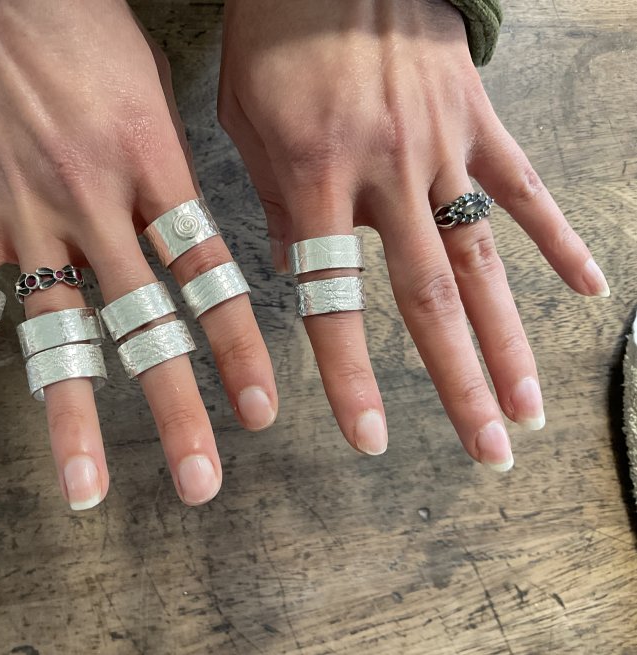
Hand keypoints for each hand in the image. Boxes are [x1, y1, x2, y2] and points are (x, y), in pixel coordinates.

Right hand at [0, 0, 277, 507]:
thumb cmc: (87, 31)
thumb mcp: (155, 93)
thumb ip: (173, 175)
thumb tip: (193, 239)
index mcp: (155, 168)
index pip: (207, 276)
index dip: (236, 348)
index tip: (259, 410)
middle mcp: (97, 204)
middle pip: (144, 323)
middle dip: (175, 407)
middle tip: (201, 481)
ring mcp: (29, 213)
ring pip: (55, 329)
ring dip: (69, 414)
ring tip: (85, 486)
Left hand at [218, 0, 607, 467]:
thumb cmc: (273, 40)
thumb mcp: (245, 126)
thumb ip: (272, 208)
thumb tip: (288, 276)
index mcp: (316, 178)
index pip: (335, 299)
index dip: (351, 376)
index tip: (372, 439)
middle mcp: (388, 173)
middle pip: (431, 299)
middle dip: (460, 383)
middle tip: (490, 449)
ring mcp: (442, 147)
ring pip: (483, 260)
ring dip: (509, 338)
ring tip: (530, 404)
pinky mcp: (477, 120)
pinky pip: (525, 188)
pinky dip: (557, 239)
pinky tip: (587, 289)